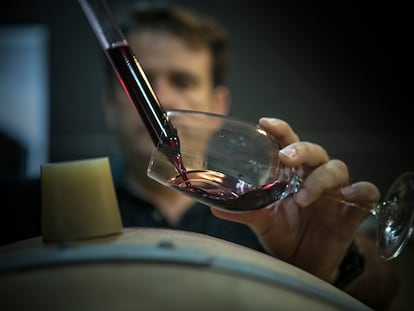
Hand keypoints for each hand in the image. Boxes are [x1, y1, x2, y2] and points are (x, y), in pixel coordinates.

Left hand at [211, 117, 379, 282]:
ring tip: (303, 197)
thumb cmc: (283, 234)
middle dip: (300, 150)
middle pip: (313, 151)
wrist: (303, 262)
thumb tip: (215, 207)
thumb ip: (243, 212)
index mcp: (291, 175)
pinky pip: (366, 193)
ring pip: (337, 168)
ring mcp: (334, 192)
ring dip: (320, 178)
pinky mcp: (351, 211)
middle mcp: (313, 177)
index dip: (279, 131)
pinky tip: (349, 195)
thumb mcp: (262, 222)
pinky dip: (361, 191)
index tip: (264, 123)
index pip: (287, 144)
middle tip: (286, 158)